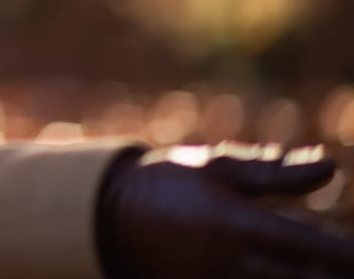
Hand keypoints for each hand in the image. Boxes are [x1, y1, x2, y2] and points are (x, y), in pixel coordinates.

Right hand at [96, 142, 353, 278]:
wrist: (106, 217)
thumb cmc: (166, 184)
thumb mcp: (215, 168)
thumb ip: (274, 173)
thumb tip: (330, 167)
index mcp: (236, 223)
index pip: (309, 246)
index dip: (346, 255)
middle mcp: (231, 262)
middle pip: (303, 278)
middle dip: (333, 272)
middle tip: (348, 262)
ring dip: (306, 277)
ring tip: (322, 269)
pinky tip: (289, 272)